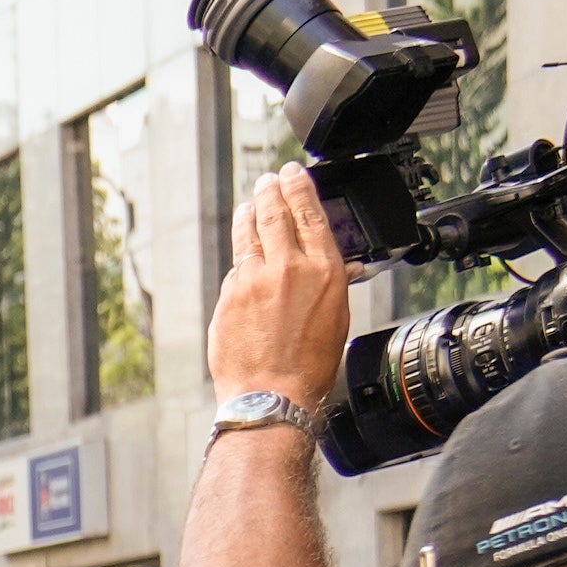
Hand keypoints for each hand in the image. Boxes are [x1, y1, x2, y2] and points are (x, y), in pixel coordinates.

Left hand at [209, 168, 350, 412]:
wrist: (272, 394)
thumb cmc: (310, 363)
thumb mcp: (336, 315)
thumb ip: (325, 281)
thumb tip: (324, 263)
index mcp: (324, 269)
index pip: (309, 212)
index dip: (298, 187)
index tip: (292, 172)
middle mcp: (288, 268)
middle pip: (275, 213)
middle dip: (270, 190)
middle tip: (267, 179)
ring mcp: (254, 280)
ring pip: (248, 234)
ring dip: (249, 213)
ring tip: (250, 202)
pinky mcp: (229, 296)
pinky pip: (236, 269)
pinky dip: (240, 257)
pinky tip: (242, 252)